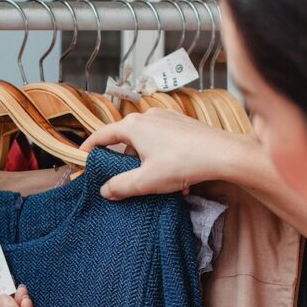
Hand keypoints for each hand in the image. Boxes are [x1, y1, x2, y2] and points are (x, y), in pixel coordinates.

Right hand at [78, 108, 257, 199]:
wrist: (223, 154)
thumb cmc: (182, 163)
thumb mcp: (145, 181)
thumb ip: (121, 186)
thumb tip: (105, 190)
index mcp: (133, 126)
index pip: (103, 135)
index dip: (90, 146)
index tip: (83, 155)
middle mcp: (149, 116)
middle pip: (126, 138)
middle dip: (123, 158)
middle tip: (121, 176)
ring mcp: (168, 118)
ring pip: (146, 140)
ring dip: (145, 160)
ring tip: (154, 181)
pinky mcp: (183, 124)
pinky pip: (164, 140)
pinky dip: (162, 156)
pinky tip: (174, 175)